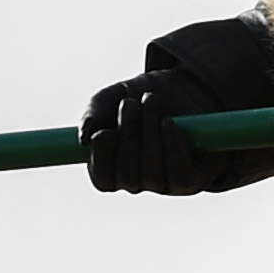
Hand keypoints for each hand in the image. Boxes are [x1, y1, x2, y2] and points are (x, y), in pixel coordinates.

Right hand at [82, 69, 273, 195]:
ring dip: (151, 134)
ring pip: (153, 174)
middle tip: (132, 103)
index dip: (101, 160)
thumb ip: (93, 113)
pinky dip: (173, 148)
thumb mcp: (113, 96)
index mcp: (114, 168)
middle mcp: (138, 181)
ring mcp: (164, 184)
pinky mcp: (190, 179)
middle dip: (129, 135)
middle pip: (127, 176)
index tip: (105, 132)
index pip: (102, 180)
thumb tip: (84, 139)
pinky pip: (179, 175)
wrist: (185, 88)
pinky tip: (168, 123)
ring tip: (153, 101)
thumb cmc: (142, 97)